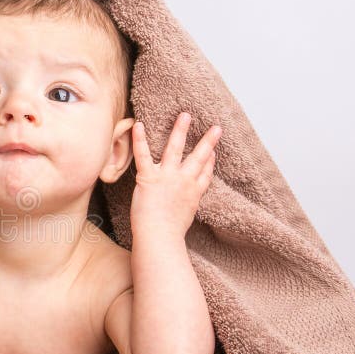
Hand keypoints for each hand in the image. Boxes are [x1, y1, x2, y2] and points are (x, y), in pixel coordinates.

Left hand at [130, 111, 221, 237]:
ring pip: (175, 149)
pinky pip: (143, 154)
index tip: (213, 153)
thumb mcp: (183, 220)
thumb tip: (180, 208)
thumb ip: (183, 208)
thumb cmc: (168, 235)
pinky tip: (138, 124)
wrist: (159, 238)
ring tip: (184, 115)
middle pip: (199, 158)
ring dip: (180, 130)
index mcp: (194, 194)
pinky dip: (140, 139)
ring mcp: (167, 178)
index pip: (205, 174)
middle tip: (216, 128)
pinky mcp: (149, 178)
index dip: (210, 163)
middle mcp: (184, 182)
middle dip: (207, 142)